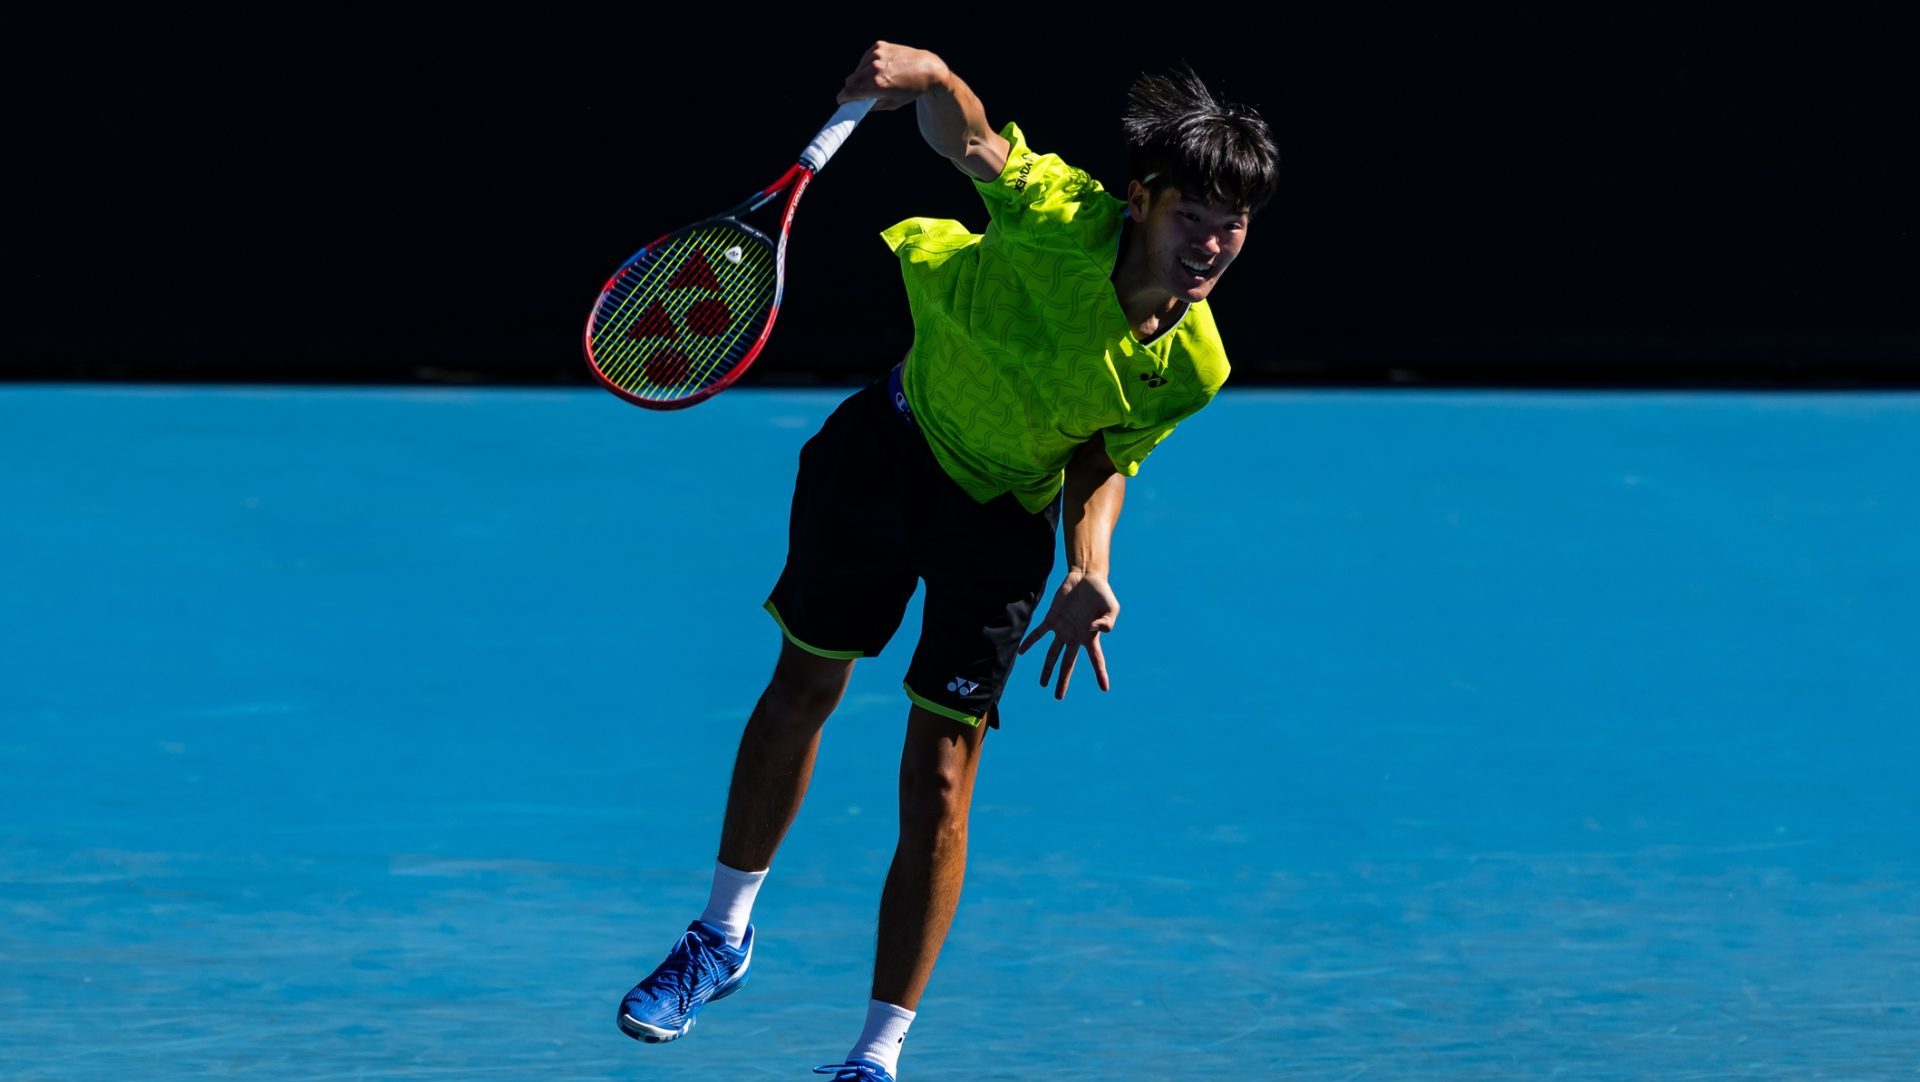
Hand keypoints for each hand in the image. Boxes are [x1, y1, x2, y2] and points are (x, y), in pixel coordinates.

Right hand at [836, 41, 949, 111]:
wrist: (927, 69)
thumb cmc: (911, 90)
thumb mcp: (892, 104)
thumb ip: (872, 106)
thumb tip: (858, 106)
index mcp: (877, 85)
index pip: (849, 92)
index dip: (843, 98)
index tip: (842, 100)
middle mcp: (875, 69)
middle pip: (850, 80)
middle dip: (852, 87)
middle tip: (859, 92)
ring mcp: (876, 55)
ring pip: (858, 69)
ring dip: (862, 76)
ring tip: (877, 79)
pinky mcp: (879, 46)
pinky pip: (865, 58)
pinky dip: (868, 64)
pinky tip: (881, 67)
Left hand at [1018, 570, 1119, 699]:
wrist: (1087, 577)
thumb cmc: (1102, 594)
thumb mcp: (1112, 608)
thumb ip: (1108, 622)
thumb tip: (1093, 629)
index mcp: (1090, 637)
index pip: (1096, 660)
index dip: (1100, 673)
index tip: (1104, 688)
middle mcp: (1075, 637)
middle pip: (1067, 664)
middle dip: (1063, 680)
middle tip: (1058, 697)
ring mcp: (1062, 629)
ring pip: (1052, 653)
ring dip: (1047, 668)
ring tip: (1042, 684)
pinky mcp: (1052, 618)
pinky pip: (1039, 633)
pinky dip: (1030, 642)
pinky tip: (1021, 652)